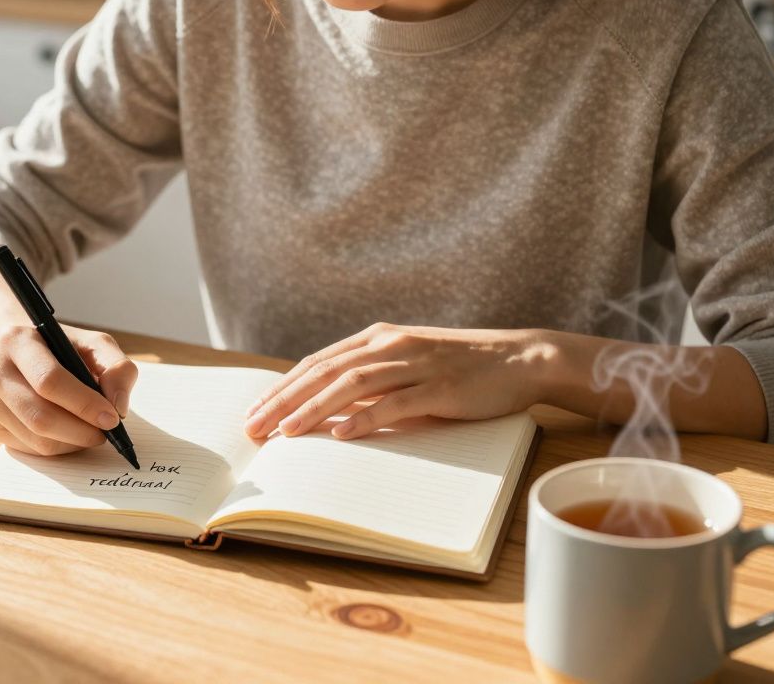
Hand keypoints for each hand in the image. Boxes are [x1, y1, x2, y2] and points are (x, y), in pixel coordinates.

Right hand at [0, 321, 137, 456]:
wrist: (13, 350)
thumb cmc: (58, 347)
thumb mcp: (92, 343)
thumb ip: (116, 368)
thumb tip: (118, 406)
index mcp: (17, 341)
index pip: (49, 381)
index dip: (84, 404)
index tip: (112, 418)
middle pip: (40, 416)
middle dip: (81, 431)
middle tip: (106, 433)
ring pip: (36, 439)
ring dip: (72, 443)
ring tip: (91, 432)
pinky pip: (29, 449)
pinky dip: (58, 447)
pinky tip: (70, 433)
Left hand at [242, 323, 557, 439]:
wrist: (519, 358)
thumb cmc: (459, 368)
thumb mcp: (407, 368)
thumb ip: (370, 383)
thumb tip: (327, 412)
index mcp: (377, 339)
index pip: (317, 363)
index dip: (282, 388)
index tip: (254, 412)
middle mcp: (390, 346)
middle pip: (324, 372)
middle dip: (285, 400)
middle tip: (255, 428)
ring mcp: (415, 364)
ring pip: (352, 384)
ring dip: (315, 409)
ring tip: (287, 432)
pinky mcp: (440, 386)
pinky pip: (397, 402)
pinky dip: (367, 418)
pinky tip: (343, 434)